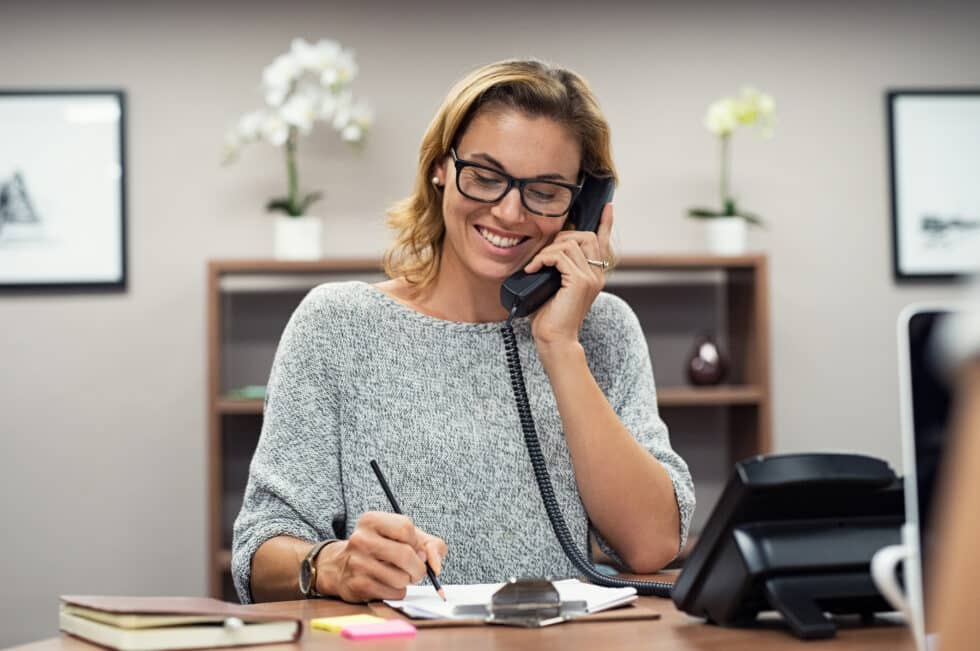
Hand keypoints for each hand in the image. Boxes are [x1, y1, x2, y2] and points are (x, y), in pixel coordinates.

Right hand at [316, 511, 447, 601]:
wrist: (340, 567)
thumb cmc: (380, 549)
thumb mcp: (404, 537)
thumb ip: (430, 544)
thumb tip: (436, 565)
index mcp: (371, 520)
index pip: (406, 528)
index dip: (416, 542)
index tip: (412, 547)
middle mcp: (361, 539)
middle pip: (405, 554)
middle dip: (418, 567)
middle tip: (416, 570)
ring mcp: (357, 563)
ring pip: (401, 578)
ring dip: (407, 581)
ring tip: (399, 576)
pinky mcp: (357, 586)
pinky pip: (393, 593)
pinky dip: (398, 592)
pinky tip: (388, 585)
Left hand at [523, 203, 613, 345]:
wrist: (554, 339)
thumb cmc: (550, 316)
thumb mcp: (555, 286)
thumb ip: (559, 268)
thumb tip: (548, 250)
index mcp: (594, 275)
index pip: (603, 242)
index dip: (606, 223)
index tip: (607, 207)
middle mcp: (597, 274)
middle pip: (586, 235)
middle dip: (562, 237)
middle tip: (544, 254)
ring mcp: (590, 278)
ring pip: (571, 243)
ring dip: (548, 250)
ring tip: (536, 265)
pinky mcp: (579, 282)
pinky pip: (559, 256)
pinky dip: (542, 259)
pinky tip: (533, 270)